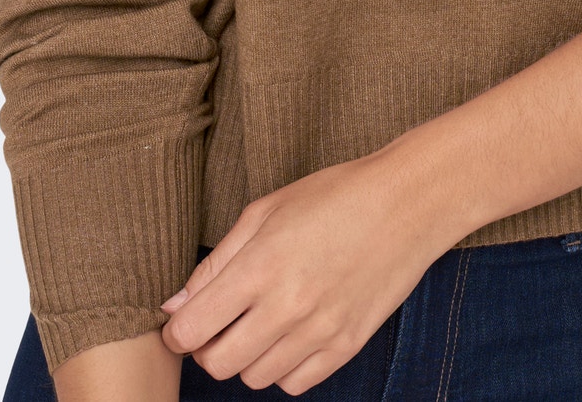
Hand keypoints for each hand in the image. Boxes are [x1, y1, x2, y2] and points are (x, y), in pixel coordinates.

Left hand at [158, 150, 454, 394]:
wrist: (406, 204)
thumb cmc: (333, 197)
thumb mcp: (265, 211)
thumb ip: (216, 263)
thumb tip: (175, 306)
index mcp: (260, 266)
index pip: (192, 329)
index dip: (177, 330)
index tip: (185, 320)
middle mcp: (287, 306)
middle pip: (218, 364)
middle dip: (208, 348)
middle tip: (220, 323)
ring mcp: (319, 331)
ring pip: (255, 378)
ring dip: (247, 356)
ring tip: (260, 322)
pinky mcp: (346, 346)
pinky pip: (295, 383)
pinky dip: (283, 367)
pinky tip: (290, 335)